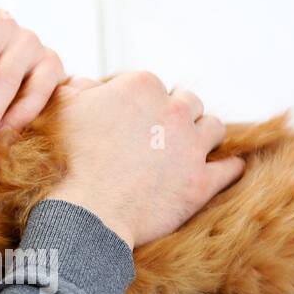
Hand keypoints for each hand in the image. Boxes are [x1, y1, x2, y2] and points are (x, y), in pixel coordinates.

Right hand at [44, 73, 245, 249]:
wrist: (89, 211)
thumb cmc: (70, 158)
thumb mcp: (63, 111)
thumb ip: (76, 89)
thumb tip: (84, 83)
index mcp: (142, 87)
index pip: (153, 84)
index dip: (142, 101)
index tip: (133, 115)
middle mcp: (174, 110)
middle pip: (188, 102)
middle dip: (176, 113)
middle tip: (161, 130)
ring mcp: (192, 146)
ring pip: (213, 128)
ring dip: (203, 134)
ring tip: (189, 146)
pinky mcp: (203, 181)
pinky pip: (229, 168)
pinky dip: (227, 167)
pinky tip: (223, 168)